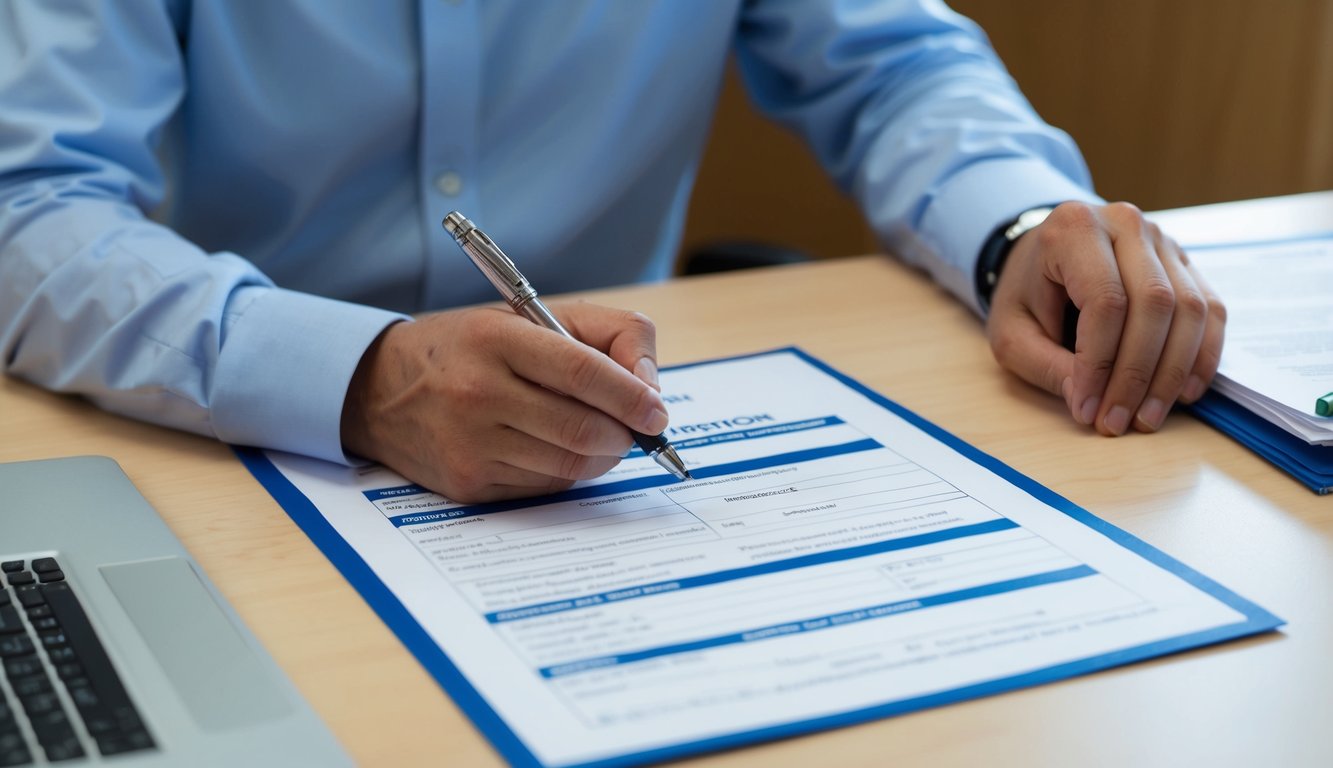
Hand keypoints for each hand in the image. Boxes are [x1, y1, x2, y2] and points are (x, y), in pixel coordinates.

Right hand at [341, 302, 665, 501]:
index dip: (631, 396)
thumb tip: (650, 389)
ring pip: (570, 467)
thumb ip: (608, 336)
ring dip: (600, 456)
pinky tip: (551, 448)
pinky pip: (544, 488)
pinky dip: (565, 472)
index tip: (657, 412)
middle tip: (634, 428)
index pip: (582, 371)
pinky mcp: (467, 486)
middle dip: (624, 435)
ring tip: (596, 434)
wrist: (380, 389)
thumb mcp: (533, 318)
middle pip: (583, 430)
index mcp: (498, 340)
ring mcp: (470, 445)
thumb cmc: (472, 348)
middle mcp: (478, 393)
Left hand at [986, 201, 1225, 435]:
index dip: (1101, 363)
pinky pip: (1210, 309)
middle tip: (1120, 422)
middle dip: (1138, 374)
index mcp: (1074, 229)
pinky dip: (1201, 356)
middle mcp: (1125, 224)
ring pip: (1189, 308)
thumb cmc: (1025, 294)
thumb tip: (1090, 402)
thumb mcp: (1012, 333)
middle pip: (1155, 303)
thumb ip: (1046, 366)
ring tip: (1148, 417)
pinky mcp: (1184, 263)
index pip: (1105, 301)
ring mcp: (1162, 240)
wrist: (1041, 258)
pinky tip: (1183, 393)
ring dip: (1173, 372)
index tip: (1087, 409)